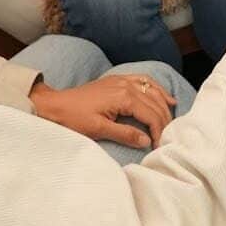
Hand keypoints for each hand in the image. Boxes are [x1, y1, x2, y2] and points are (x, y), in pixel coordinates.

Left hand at [30, 74, 177, 148]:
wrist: (55, 105)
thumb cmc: (74, 119)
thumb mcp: (99, 130)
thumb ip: (125, 134)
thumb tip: (146, 140)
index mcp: (123, 97)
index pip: (151, 115)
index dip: (158, 132)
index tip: (158, 146)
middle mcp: (126, 85)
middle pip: (155, 103)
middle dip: (164, 121)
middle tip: (166, 138)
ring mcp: (122, 80)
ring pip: (153, 90)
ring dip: (164, 105)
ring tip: (170, 120)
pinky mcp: (117, 80)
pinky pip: (143, 80)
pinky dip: (156, 88)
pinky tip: (164, 96)